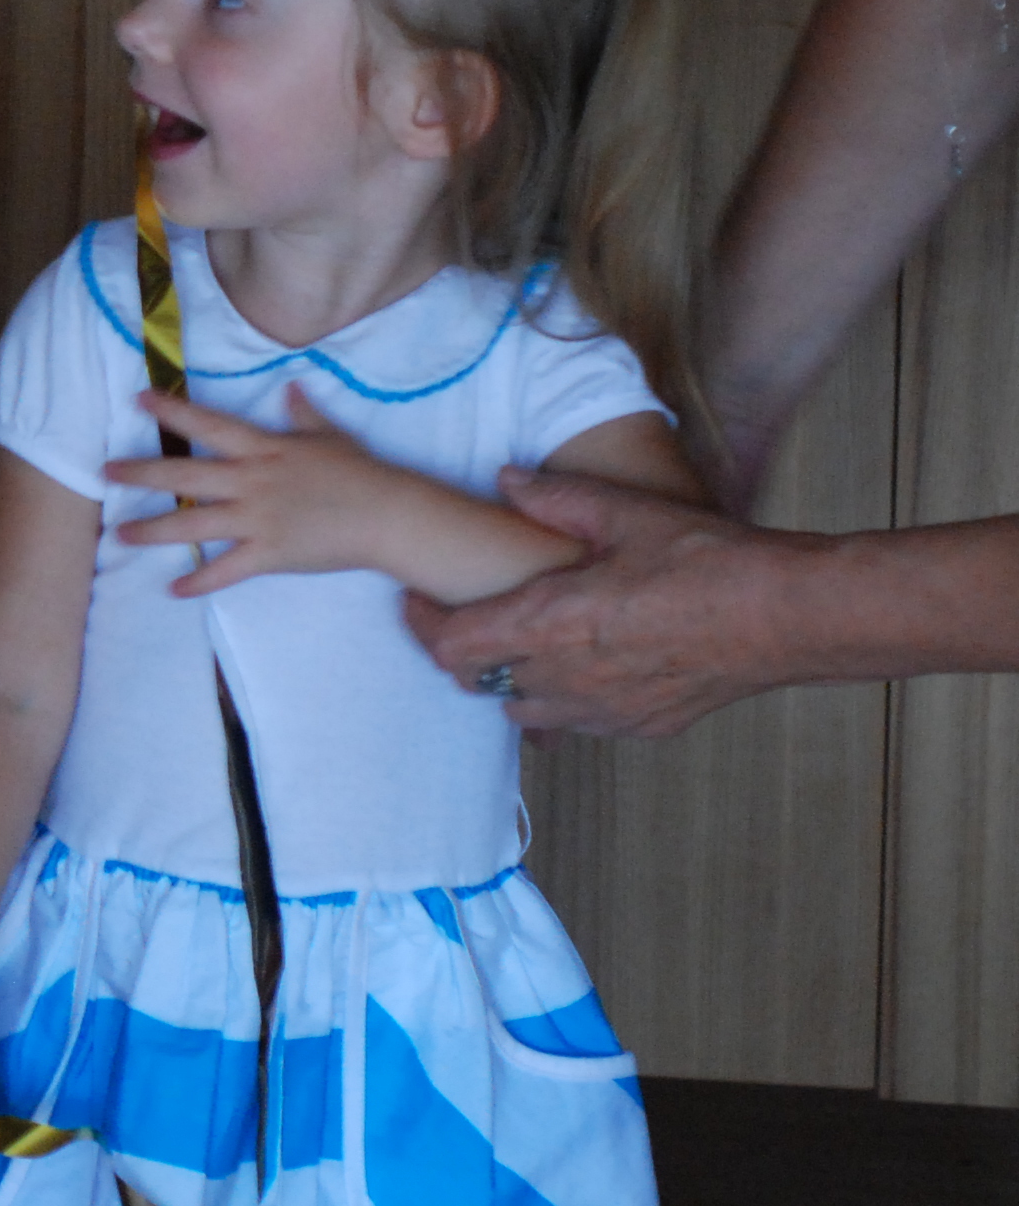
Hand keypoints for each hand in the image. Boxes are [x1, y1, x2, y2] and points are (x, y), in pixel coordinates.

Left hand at [103, 386, 449, 593]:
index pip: (209, 425)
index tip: (138, 400)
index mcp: (264, 449)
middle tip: (105, 472)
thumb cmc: (361, 474)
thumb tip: (291, 388)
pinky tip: (173, 589)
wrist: (388, 516)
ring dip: (153, 530)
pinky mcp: (270, 554)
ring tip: (119, 534)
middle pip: (186, 476)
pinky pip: (227, 570)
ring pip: (194, 524)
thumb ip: (303, 414)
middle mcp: (252, 482)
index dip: (172, 412)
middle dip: (142, 473)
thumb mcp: (330, 437)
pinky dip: (200, 581)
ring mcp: (258, 519)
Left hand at [402, 471, 799, 737]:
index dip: (423, 624)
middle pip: (478, 684)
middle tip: (463, 617)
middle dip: (461, 653)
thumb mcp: (625, 513)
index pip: (453, 646)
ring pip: (524, 712)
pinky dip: (562, 701)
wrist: (791, 616)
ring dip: (510, 682)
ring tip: (519, 644)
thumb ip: (555, 498)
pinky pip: (578, 725)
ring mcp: (606, 712)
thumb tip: (506, 478)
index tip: (415, 599)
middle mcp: (568, 680)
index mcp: (551, 625)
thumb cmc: (709, 560)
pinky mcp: (643, 727)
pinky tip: (578, 668)